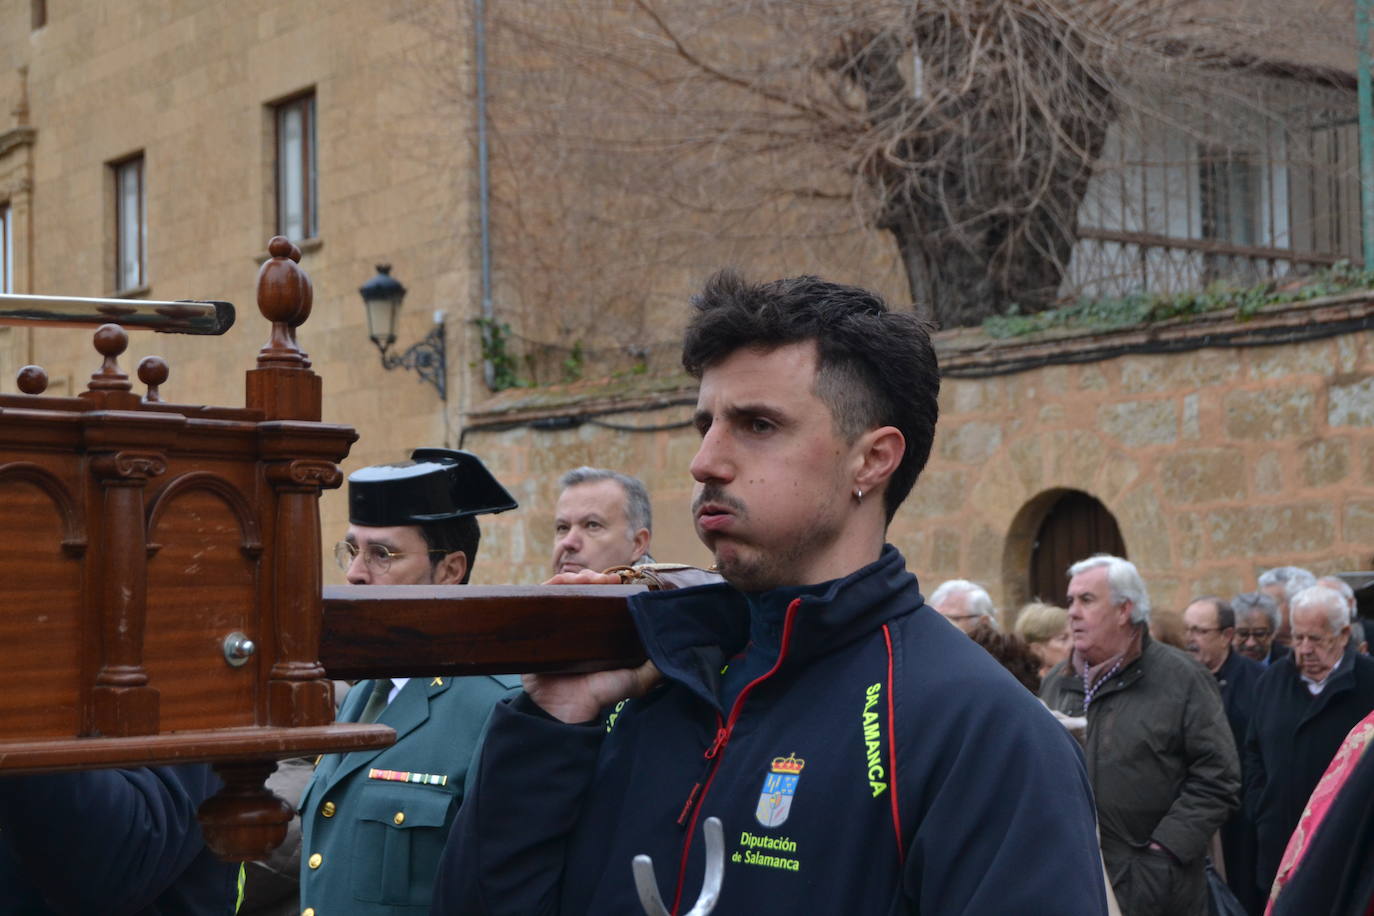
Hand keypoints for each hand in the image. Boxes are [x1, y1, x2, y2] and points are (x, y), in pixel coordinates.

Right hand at [524, 568, 660, 722]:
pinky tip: (567, 582)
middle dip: (593, 578)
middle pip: (581, 591)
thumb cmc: (599, 694)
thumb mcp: (636, 679)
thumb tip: (672, 648)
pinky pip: (541, 599)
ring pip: (563, 590)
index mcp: (596, 633)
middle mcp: (576, 627)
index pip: (600, 599)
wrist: (567, 710)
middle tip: (605, 578)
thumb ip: (654, 667)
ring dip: (576, 578)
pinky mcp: (536, 627)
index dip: (608, 586)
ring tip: (588, 578)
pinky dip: (553, 585)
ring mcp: (555, 625)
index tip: (619, 580)